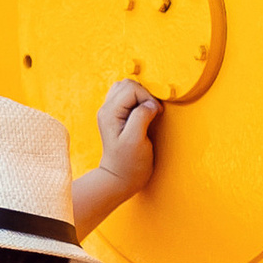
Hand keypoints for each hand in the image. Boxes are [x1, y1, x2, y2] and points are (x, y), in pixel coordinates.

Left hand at [94, 76, 158, 191]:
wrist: (120, 178)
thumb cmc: (128, 163)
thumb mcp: (135, 140)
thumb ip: (141, 117)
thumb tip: (151, 104)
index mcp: (109, 112)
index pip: (131, 88)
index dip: (147, 97)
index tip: (155, 114)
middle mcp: (107, 109)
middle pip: (128, 84)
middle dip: (144, 94)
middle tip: (151, 113)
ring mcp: (111, 112)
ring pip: (127, 88)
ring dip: (141, 97)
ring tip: (147, 113)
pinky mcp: (118, 116)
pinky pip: (128, 98)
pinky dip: (138, 101)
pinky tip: (143, 114)